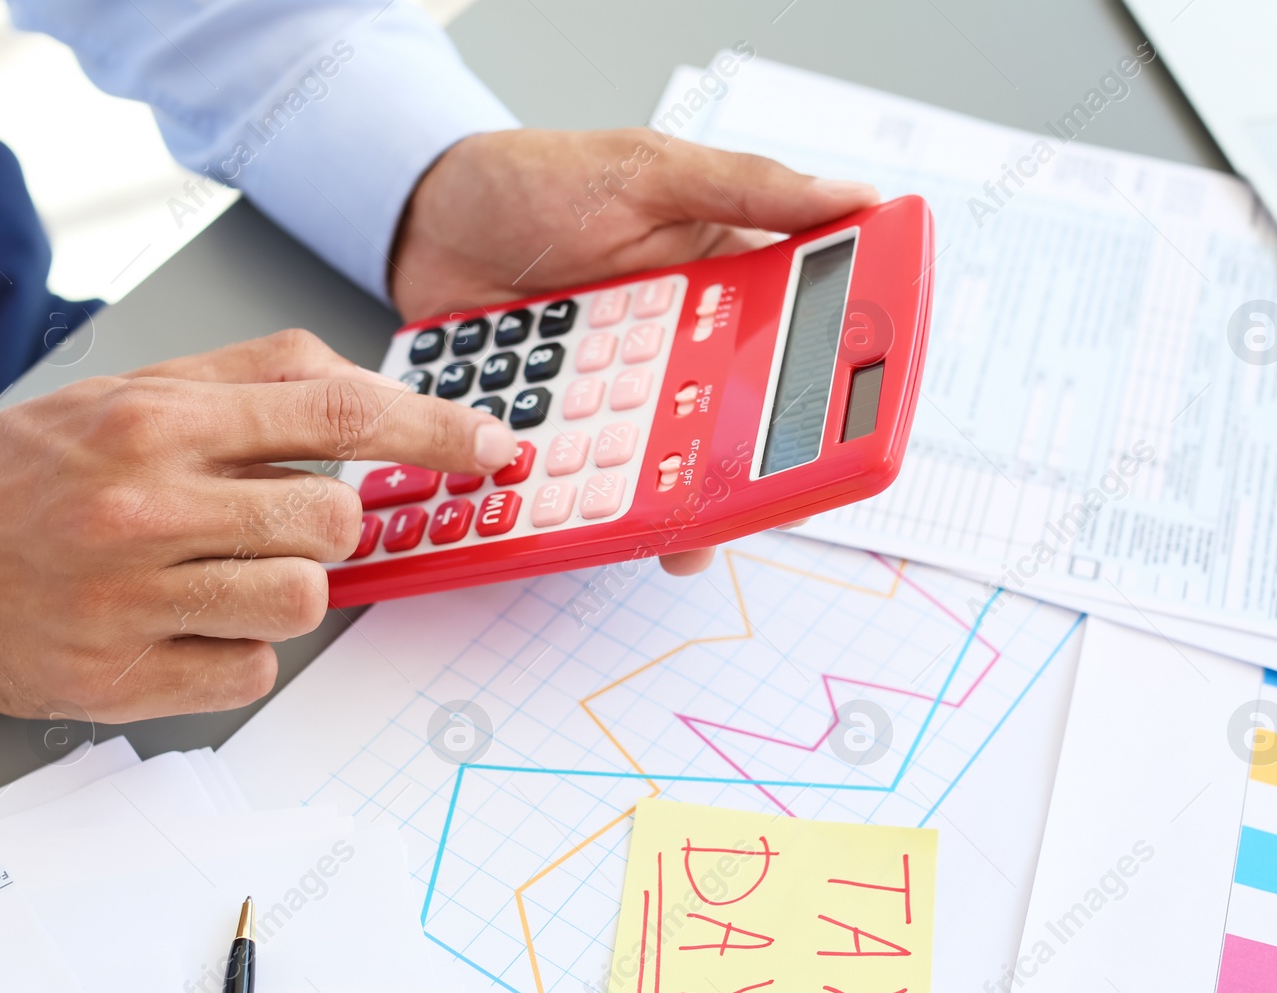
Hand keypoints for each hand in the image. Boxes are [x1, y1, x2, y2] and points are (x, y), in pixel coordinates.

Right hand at [0, 331, 517, 721]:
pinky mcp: (124, 678)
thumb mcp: (136, 390)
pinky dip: (239, 648)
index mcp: (160, 420)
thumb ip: (256, 378)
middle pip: (335, 521)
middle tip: (276, 522)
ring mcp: (135, 599)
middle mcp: (148, 504)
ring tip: (221, 572)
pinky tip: (184, 622)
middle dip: (331, 526)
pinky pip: (253, 670)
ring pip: (305, 603)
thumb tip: (372, 390)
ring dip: (288, 589)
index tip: (493, 446)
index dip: (435, 430)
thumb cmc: (34, 473)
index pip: (338, 414)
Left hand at [391, 128, 877, 573]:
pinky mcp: (558, 429)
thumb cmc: (537, 181)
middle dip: (743, 477)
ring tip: (675, 539)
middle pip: (731, 430)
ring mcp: (616, 397)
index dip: (823, 396)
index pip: (793, 349)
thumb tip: (853, 196)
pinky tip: (586, 521)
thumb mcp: (647, 170)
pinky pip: (581, 479)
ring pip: (661, 469)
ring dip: (669, 504)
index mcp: (721, 287)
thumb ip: (746, 186)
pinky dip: (585, 505)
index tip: (840, 437)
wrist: (424, 221)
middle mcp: (677, 351)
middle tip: (745, 502)